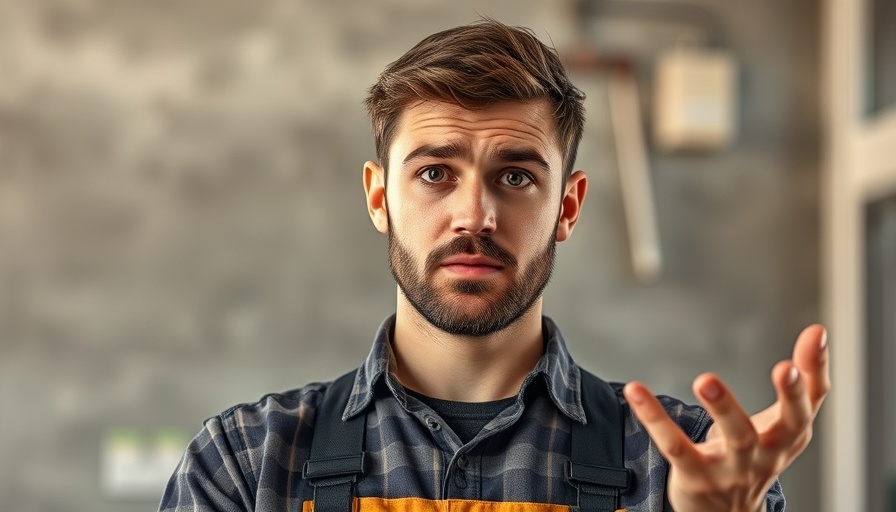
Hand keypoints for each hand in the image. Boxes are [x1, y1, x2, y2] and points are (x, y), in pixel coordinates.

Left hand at [622, 324, 829, 511]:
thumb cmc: (757, 457)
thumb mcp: (783, 424)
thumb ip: (801, 381)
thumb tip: (817, 331)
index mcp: (789, 436)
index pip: (812, 401)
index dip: (816, 369)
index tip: (816, 335)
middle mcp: (768, 454)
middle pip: (785, 426)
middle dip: (789, 397)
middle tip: (785, 368)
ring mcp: (733, 469)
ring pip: (735, 438)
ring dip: (723, 408)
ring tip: (707, 380)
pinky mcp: (696, 476)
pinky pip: (675, 446)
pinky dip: (654, 418)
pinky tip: (636, 391)